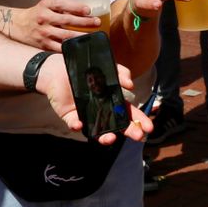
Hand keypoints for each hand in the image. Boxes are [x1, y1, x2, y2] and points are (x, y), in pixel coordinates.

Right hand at [13, 0, 102, 50]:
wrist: (18, 25)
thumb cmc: (37, 12)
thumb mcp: (47, 2)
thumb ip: (62, 0)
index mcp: (46, 5)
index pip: (63, 5)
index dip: (76, 7)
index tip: (88, 10)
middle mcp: (44, 18)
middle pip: (67, 20)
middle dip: (84, 22)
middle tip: (97, 22)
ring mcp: (44, 32)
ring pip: (66, 36)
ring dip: (81, 36)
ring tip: (93, 36)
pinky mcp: (44, 45)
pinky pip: (60, 48)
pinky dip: (71, 48)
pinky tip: (81, 47)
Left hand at [34, 56, 153, 144]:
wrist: (58, 68)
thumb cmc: (85, 69)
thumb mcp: (106, 67)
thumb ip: (120, 73)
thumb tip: (131, 85)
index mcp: (112, 101)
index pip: (129, 113)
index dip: (140, 120)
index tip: (149, 127)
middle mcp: (101, 111)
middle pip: (118, 125)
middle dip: (129, 131)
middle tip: (139, 136)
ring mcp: (87, 115)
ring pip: (98, 131)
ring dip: (104, 137)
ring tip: (111, 139)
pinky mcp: (70, 116)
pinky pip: (74, 124)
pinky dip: (77, 125)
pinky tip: (80, 125)